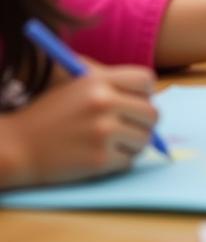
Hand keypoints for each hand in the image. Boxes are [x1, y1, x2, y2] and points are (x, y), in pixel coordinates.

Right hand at [1, 64, 157, 187]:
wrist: (16, 147)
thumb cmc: (49, 116)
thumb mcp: (78, 87)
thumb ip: (113, 86)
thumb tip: (152, 97)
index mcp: (99, 81)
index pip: (146, 80)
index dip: (145, 93)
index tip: (137, 102)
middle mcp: (104, 103)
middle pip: (152, 112)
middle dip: (144, 123)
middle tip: (130, 128)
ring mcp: (103, 132)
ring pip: (144, 138)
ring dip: (133, 143)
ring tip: (112, 143)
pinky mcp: (99, 160)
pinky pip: (129, 160)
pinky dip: (120, 161)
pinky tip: (101, 157)